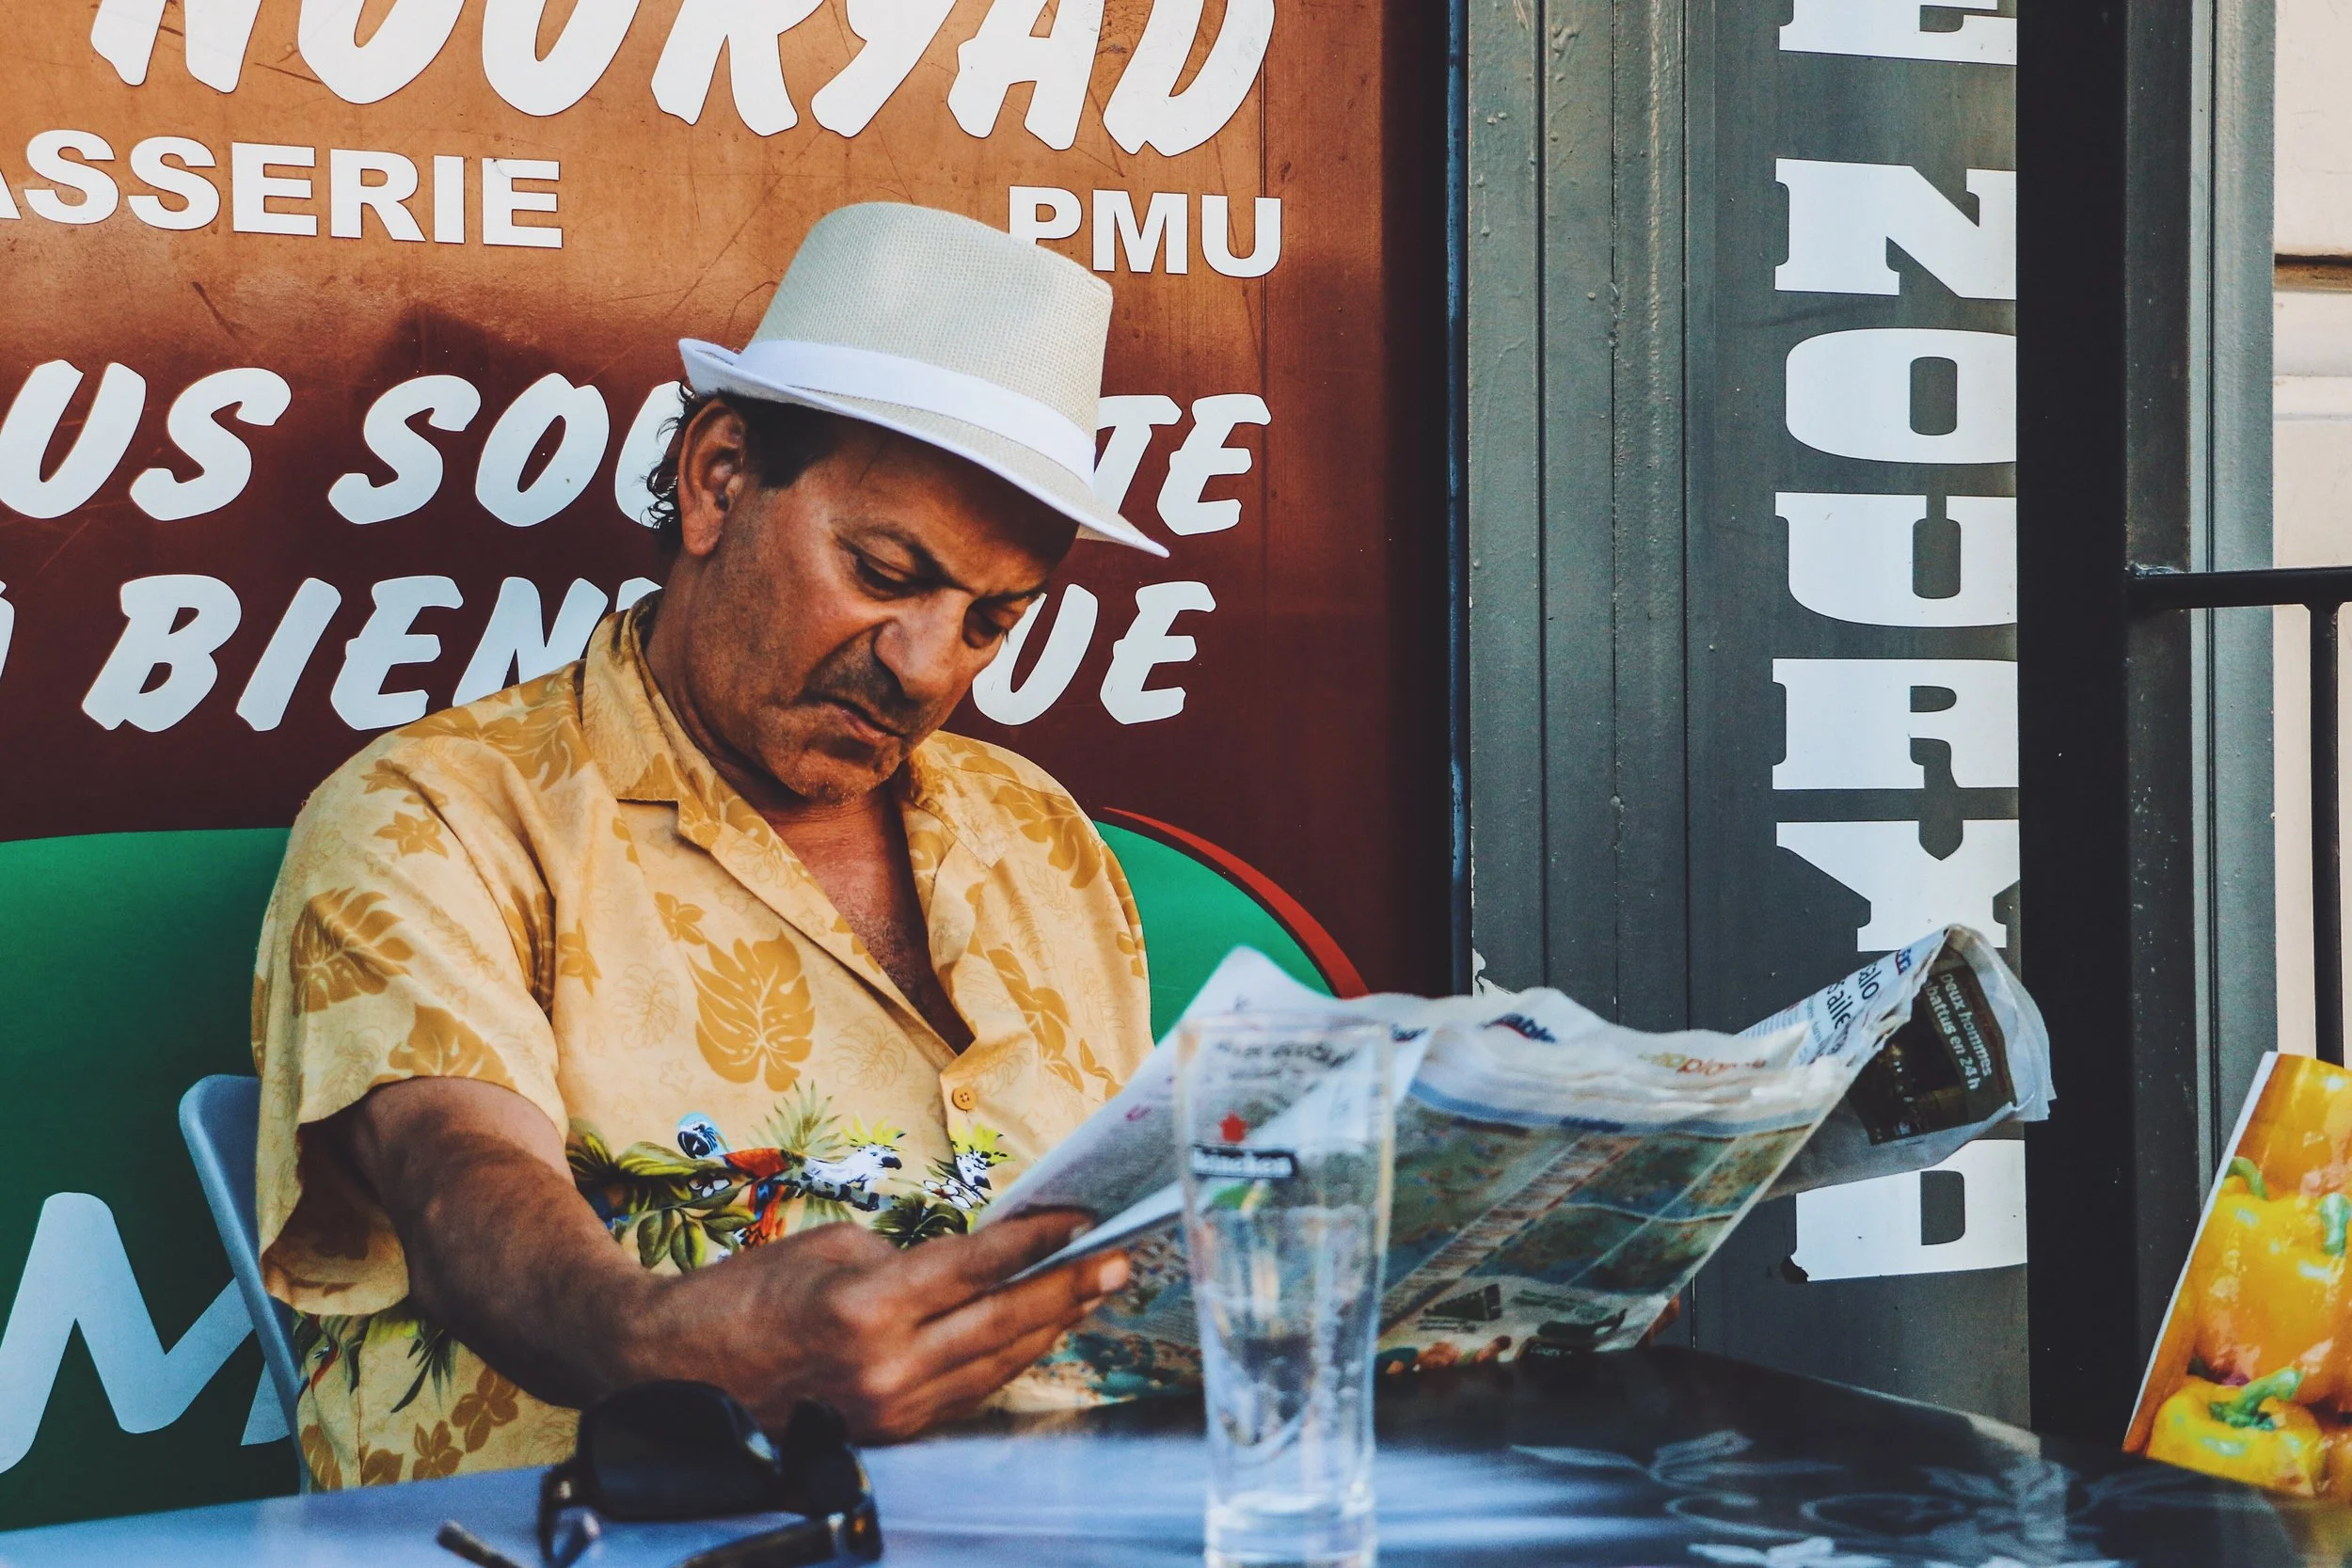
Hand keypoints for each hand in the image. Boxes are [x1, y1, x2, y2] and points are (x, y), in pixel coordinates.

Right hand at [657, 1208, 1129, 1440]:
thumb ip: (905, 1259)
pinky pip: (966, 1390)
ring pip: (994, 1364)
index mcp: (865, 1309)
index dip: (1038, 1243)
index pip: (976, 1269)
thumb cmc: (745, 1296)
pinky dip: (1006, 1358)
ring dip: (1049, 1326)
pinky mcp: (889, 1431)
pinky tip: (1036, 1331)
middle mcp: (884, 1368)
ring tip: (1094, 1290)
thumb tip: (970, 1264)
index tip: (1083, 1218)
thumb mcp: (828, 1250)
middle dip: (1069, 1289)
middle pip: (1002, 1323)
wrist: (674, 1372)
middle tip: (1119, 1258)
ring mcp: (889, 1409)